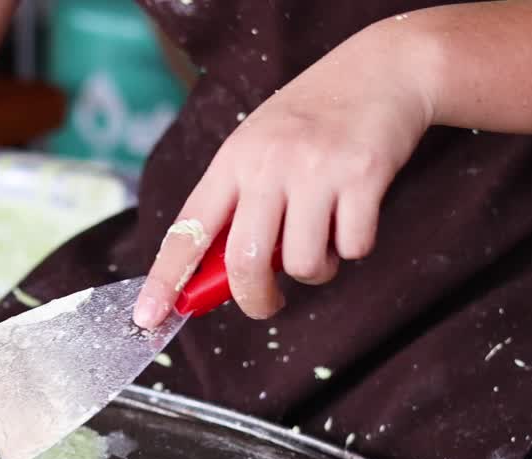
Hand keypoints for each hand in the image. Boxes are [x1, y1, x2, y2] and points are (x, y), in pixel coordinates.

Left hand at [133, 20, 433, 327]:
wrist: (383, 69)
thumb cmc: (311, 120)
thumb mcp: (258, 148)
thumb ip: (238, 204)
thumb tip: (218, 278)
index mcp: (233, 160)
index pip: (188, 229)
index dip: (165, 278)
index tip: (148, 316)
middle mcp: (268, 165)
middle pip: (244, 262)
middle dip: (254, 298)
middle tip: (265, 304)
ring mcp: (316, 170)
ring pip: (301, 263)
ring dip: (314, 271)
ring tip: (322, 244)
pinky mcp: (363, 176)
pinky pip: (353, 247)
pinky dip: (354, 248)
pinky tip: (353, 219)